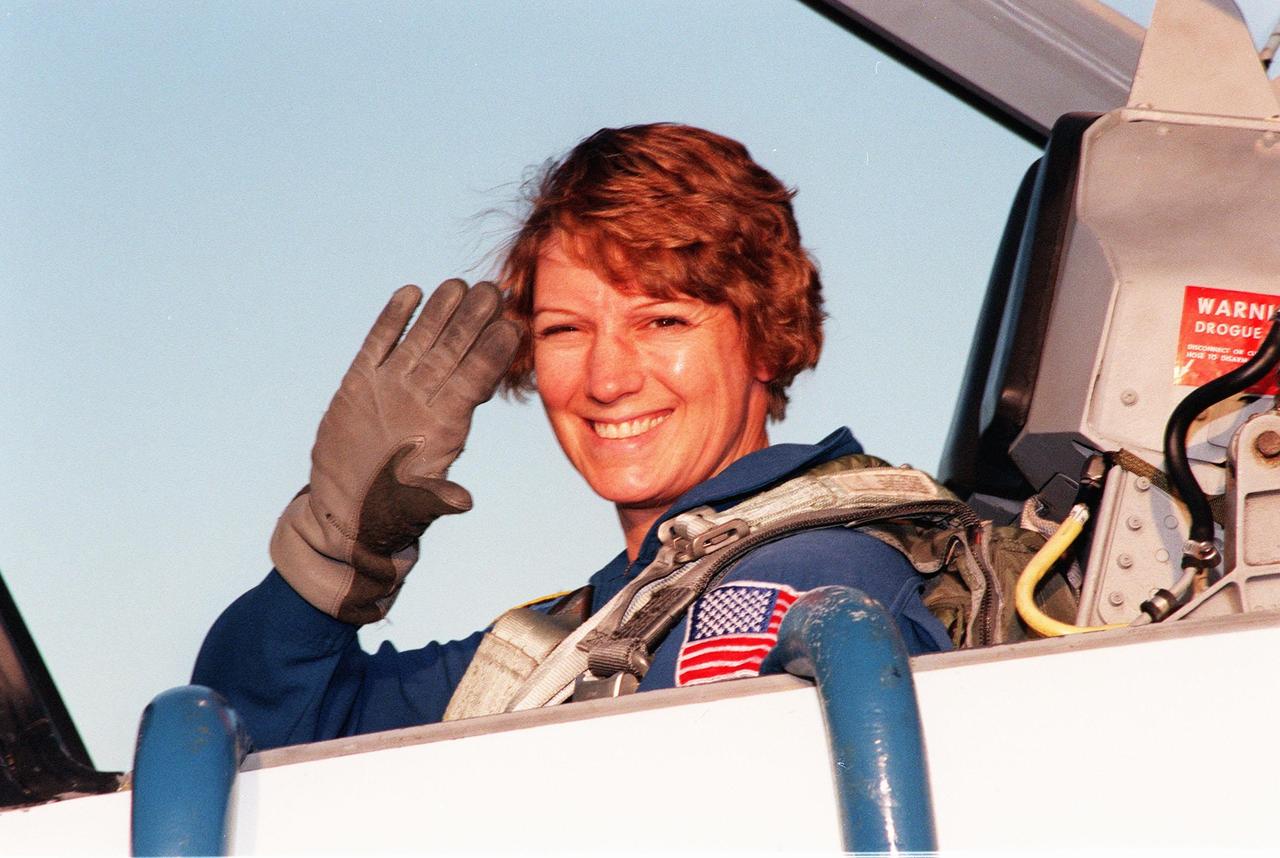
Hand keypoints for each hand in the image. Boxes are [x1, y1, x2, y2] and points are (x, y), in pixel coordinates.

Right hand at [271, 280, 519, 622]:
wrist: (347, 511)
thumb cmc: (387, 513)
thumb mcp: (413, 507)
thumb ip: (436, 498)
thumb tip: (463, 502)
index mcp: (445, 426)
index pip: (475, 380)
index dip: (493, 353)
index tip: (513, 325)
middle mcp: (424, 400)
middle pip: (454, 352)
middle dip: (474, 321)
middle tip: (494, 288)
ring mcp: (392, 388)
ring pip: (421, 341)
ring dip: (439, 312)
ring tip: (458, 282)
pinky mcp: (360, 384)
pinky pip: (379, 345)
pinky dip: (392, 320)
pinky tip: (409, 291)